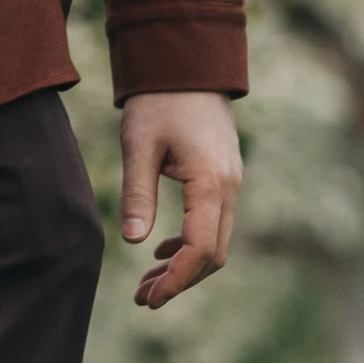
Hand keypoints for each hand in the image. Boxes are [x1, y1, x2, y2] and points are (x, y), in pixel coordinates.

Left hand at [120, 90, 242, 310]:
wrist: (189, 63)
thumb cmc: (159, 100)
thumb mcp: (139, 145)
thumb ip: (137, 193)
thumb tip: (133, 242)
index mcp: (211, 183)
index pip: (199, 249)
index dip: (176, 280)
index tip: (149, 299)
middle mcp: (229, 188)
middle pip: (213, 254)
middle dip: (180, 281)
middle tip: (143, 299)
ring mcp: (231, 183)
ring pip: (215, 241)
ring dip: (184, 266)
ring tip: (147, 282)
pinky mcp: (224, 178)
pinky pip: (213, 223)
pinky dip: (190, 243)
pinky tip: (162, 249)